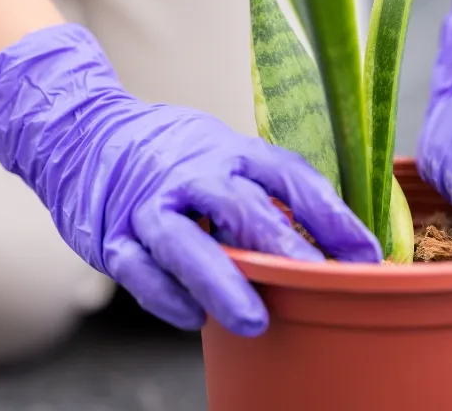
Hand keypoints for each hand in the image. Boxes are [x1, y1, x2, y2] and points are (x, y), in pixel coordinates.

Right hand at [0, 24, 381, 335]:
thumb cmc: (174, 154)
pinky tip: (194, 318)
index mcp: (232, 151)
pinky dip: (166, 296)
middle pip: (242, 208)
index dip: (332, 215)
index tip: (367, 253)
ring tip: (255, 319)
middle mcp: (194, 173)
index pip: (291, 178)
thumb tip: (328, 239)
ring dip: (222, 282)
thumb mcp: (225, 154)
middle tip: (322, 282)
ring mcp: (149, 204)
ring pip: (186, 243)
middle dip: (284, 248)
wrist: (84, 132)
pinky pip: (139, 270)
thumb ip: (265, 191)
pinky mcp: (110, 233)